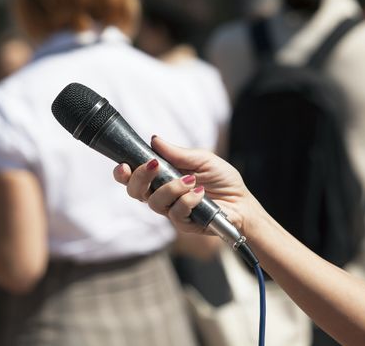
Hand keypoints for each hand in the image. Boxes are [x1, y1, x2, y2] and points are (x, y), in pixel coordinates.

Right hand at [113, 136, 260, 235]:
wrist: (242, 202)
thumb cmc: (222, 179)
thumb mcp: (202, 159)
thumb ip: (177, 153)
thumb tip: (154, 140)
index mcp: (162, 177)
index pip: (134, 177)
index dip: (123, 173)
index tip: (124, 165)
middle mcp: (162, 194)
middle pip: (135, 191)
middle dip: (140, 178)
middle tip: (153, 166)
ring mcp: (171, 210)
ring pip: (154, 202)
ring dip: (171, 188)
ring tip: (191, 180)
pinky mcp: (183, 223)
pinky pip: (175, 213)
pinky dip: (187, 200)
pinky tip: (200, 193)